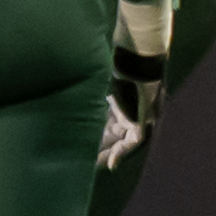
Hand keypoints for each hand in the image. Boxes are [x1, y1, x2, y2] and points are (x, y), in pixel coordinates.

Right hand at [101, 0, 174, 169]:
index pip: (112, 122)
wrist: (142, 49)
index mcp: (128, 97)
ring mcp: (146, 113)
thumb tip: (68, 75)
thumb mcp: (104, 73)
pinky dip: (123, 152)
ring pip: (127, 141)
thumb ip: (93, 82)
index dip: (99, 135)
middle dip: (103, 149)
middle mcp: (139, 108)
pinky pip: (135, 141)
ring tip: (96, 166)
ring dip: (111, 154)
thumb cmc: (124, 53)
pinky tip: (111, 164)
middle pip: (119, 134)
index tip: (84, 145)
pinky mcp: (147, 117)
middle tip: (85, 162)